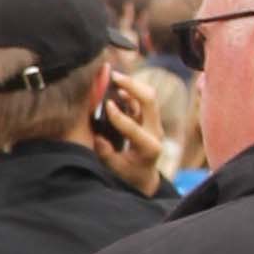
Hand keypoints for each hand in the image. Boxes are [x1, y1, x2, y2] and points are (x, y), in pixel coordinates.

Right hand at [88, 70, 167, 192]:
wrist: (144, 176)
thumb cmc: (129, 174)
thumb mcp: (116, 169)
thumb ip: (107, 154)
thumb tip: (98, 138)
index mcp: (149, 148)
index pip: (134, 128)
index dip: (120, 116)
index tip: (106, 105)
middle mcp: (155, 132)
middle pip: (149, 101)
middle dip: (132, 86)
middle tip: (113, 77)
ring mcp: (154, 124)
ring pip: (148, 96)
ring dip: (132, 85)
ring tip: (113, 78)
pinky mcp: (149, 119)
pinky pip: (143, 99)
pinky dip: (131, 90)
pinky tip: (117, 86)